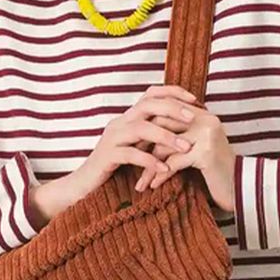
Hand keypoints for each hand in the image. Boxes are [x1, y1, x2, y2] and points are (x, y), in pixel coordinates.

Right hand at [27, 84, 196, 226]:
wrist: (85, 186)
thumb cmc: (115, 169)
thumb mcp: (137, 148)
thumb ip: (152, 138)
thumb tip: (183, 130)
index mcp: (128, 118)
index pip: (151, 94)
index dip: (173, 93)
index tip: (194, 100)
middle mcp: (119, 123)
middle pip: (147, 105)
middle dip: (172, 109)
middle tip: (193, 119)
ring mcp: (112, 139)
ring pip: (141, 128)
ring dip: (166, 136)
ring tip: (185, 147)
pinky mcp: (107, 157)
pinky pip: (131, 155)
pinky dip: (150, 161)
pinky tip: (165, 169)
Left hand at [134, 102, 235, 212]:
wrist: (240, 189)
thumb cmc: (216, 172)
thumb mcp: (196, 149)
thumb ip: (178, 138)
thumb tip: (146, 134)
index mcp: (202, 114)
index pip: (166, 113)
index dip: (147, 130)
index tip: (133, 146)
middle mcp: (206, 120)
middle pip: (163, 127)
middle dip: (144, 147)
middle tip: (130, 162)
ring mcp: (207, 135)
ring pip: (166, 147)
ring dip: (150, 167)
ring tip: (141, 182)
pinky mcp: (206, 153)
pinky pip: (174, 163)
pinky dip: (161, 175)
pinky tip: (153, 185)